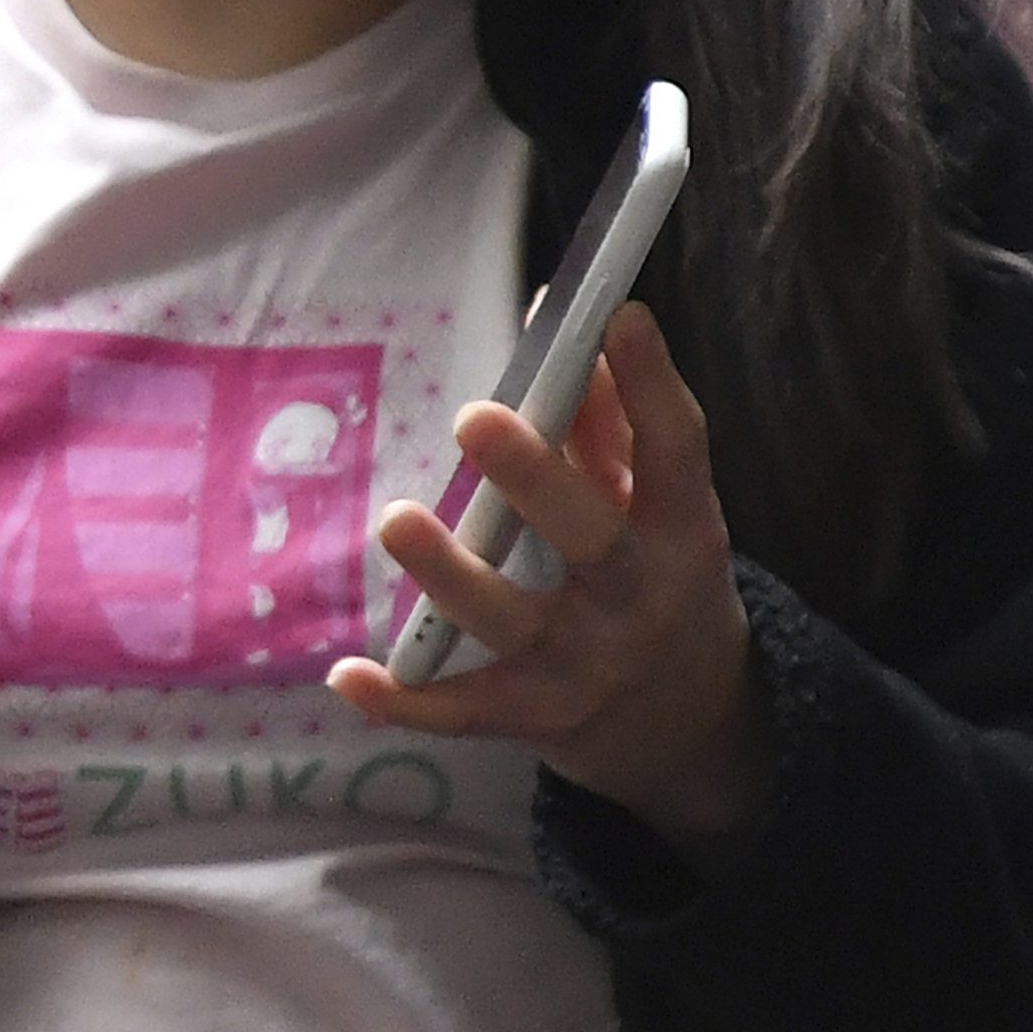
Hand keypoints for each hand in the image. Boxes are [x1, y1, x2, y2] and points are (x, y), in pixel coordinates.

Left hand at [333, 304, 764, 857]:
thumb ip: (605, 423)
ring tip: (397, 518)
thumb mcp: (653, 505)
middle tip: (476, 416)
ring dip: (449, 574)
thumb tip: (556, 324)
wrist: (685, 716)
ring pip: (510, 620)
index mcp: (681, 530)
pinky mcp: (534, 716)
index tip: (618, 315)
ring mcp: (586, 664)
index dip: (652, 383)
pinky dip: (405, 702)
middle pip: (588, 534)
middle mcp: (638, 597)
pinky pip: (463, 711)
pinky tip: (347, 676)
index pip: (675, 451)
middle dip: (533, 477)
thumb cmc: (650, 571)